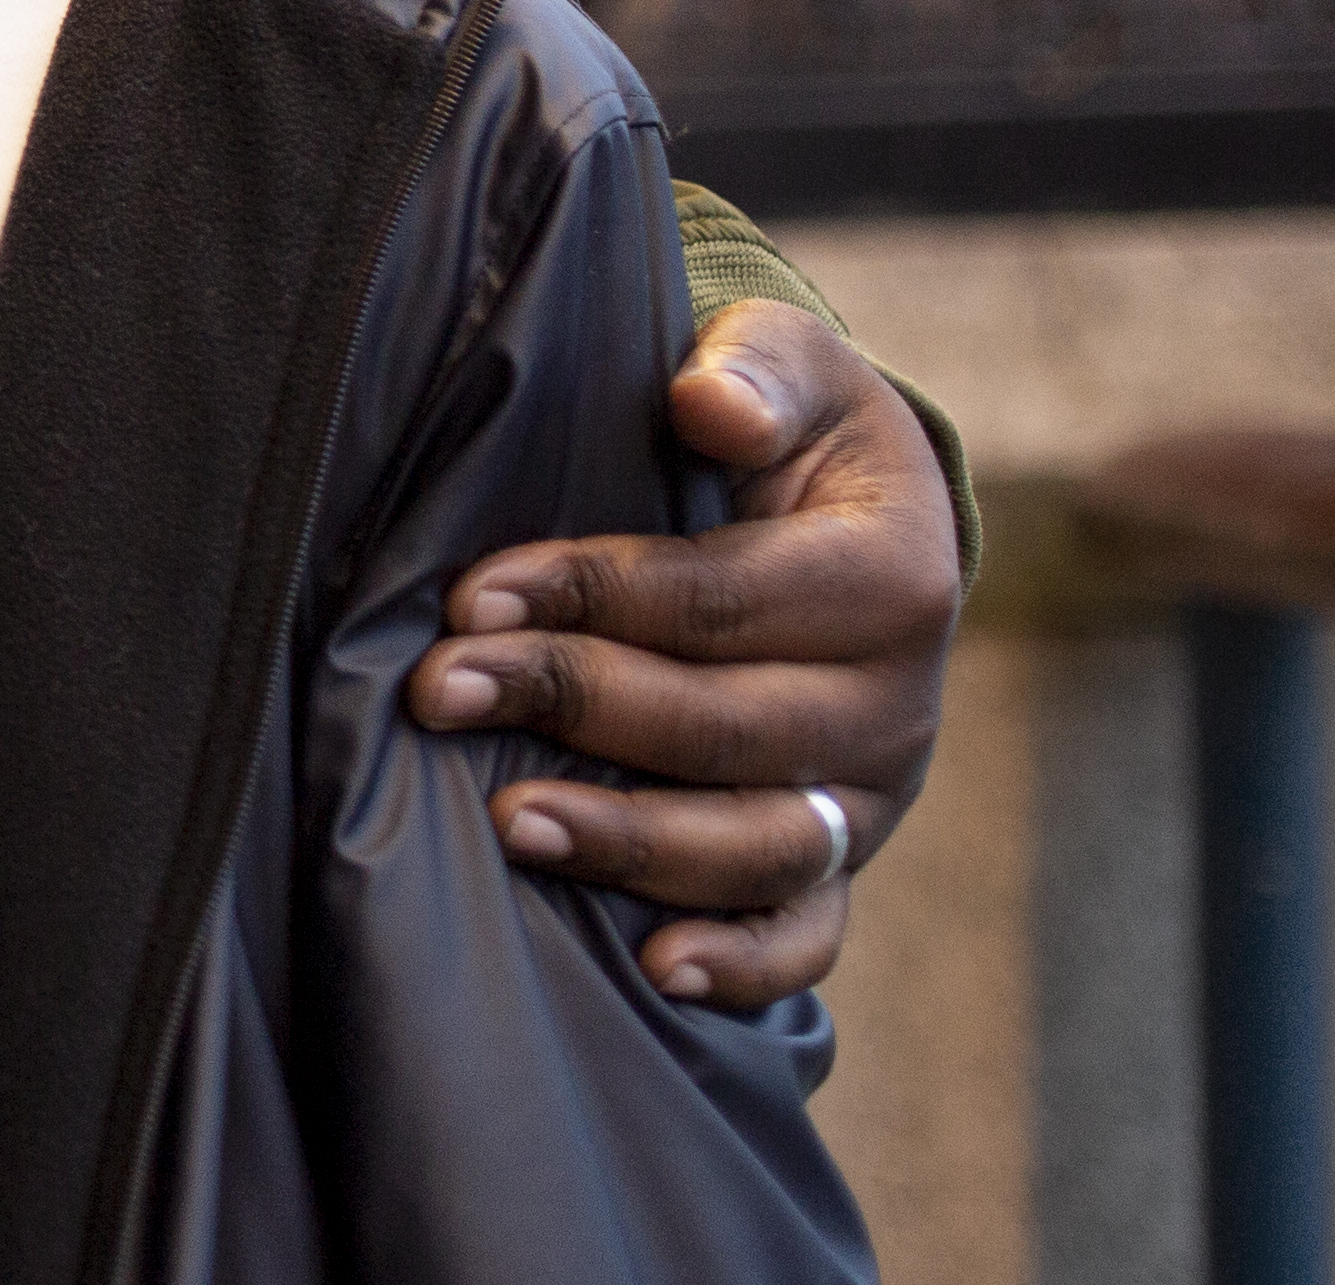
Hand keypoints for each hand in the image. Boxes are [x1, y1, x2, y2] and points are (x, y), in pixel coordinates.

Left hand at [406, 298, 955, 1005]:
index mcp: (895, 576)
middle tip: (438, 694)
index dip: (589, 595)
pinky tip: (653, 966)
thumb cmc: (786, 428)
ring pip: (762, 846)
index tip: (468, 598)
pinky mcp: (837, 857)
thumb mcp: (785, 368)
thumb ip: (753, 368)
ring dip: (633, 844)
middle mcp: (896, 703)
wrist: (846, 514)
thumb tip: (707, 402)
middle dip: (573, 708)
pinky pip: (805, 935)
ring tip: (512, 824)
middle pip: (727, 728)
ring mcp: (869, 795)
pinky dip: (740, 963)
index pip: (722, 601)